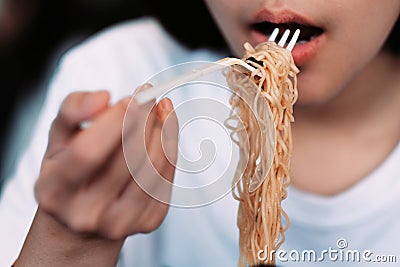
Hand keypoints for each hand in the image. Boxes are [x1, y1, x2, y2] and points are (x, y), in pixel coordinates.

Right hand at [35, 85, 177, 239]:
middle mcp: (86, 214)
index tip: (132, 97)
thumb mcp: (59, 137)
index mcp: (55, 191)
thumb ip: (73, 110)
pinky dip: (170, 147)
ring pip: (153, 167)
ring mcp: (120, 223)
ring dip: (162, 131)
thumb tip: (103, 97)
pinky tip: (165, 129)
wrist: (82, 217)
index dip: (114, 121)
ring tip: (160, 110)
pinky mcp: (148, 223)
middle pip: (127, 158)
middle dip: (143, 119)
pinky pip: (167, 177)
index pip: (88, 151)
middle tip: (149, 97)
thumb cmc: (70, 169)